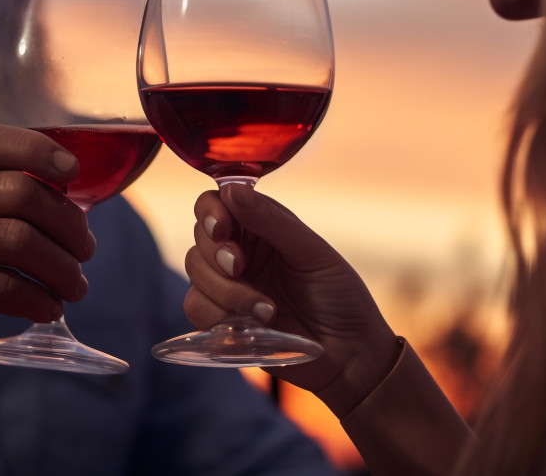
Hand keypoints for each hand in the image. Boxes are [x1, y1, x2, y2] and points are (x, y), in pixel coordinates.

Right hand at [0, 123, 94, 390]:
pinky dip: (35, 299)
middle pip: (19, 193)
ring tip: (76, 284)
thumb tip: (56, 195)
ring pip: (17, 240)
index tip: (74, 172)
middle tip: (86, 248)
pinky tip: (47, 308)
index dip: (40, 149)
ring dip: (60, 266)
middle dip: (68, 222)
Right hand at [186, 183, 400, 418]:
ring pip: (196, 273)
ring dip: (226, 291)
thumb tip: (233, 189)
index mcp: (262, 227)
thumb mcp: (312, 253)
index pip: (216, 204)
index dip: (211, 212)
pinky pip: (196, 308)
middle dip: (216, 254)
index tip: (222, 228)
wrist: (349, 355)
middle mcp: (241, 252)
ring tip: (266, 309)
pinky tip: (253, 325)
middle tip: (241, 267)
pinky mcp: (223, 320)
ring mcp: (230, 286)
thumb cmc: (340, 297)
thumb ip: (272, 222)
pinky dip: (218, 315)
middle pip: (200, 238)